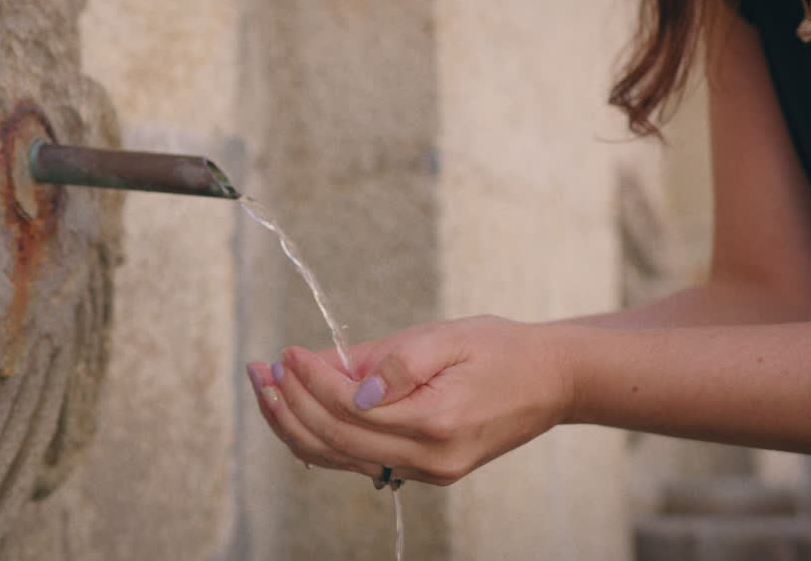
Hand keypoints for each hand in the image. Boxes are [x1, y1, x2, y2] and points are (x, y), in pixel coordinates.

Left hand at [246, 316, 573, 485]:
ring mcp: (425, 472)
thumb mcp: (447, 337)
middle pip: (334, 442)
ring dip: (295, 424)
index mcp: (436, 424)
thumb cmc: (500, 349)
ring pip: (339, 459)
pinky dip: (320, 438)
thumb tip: (337, 377)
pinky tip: (297, 411)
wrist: (551, 381)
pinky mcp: (422, 470)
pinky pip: (357, 460)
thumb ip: (393, 361)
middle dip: (287, 405)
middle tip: (259, 370)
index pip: (350, 410)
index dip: (310, 381)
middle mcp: (428, 460)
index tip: (286, 352)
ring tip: (266, 388)